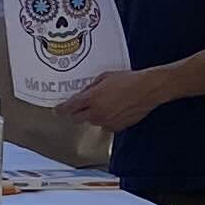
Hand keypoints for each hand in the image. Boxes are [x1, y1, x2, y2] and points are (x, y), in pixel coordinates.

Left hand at [59, 69, 175, 131]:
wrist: (147, 89)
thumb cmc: (128, 80)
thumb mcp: (105, 77)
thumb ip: (91, 87)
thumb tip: (84, 93)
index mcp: (91, 99)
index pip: (69, 108)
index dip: (61, 110)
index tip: (57, 110)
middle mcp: (97, 113)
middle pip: (77, 119)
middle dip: (76, 113)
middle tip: (79, 106)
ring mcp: (107, 121)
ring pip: (92, 122)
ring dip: (93, 115)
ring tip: (104, 103)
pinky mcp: (117, 127)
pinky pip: (106, 125)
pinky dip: (106, 119)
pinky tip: (114, 109)